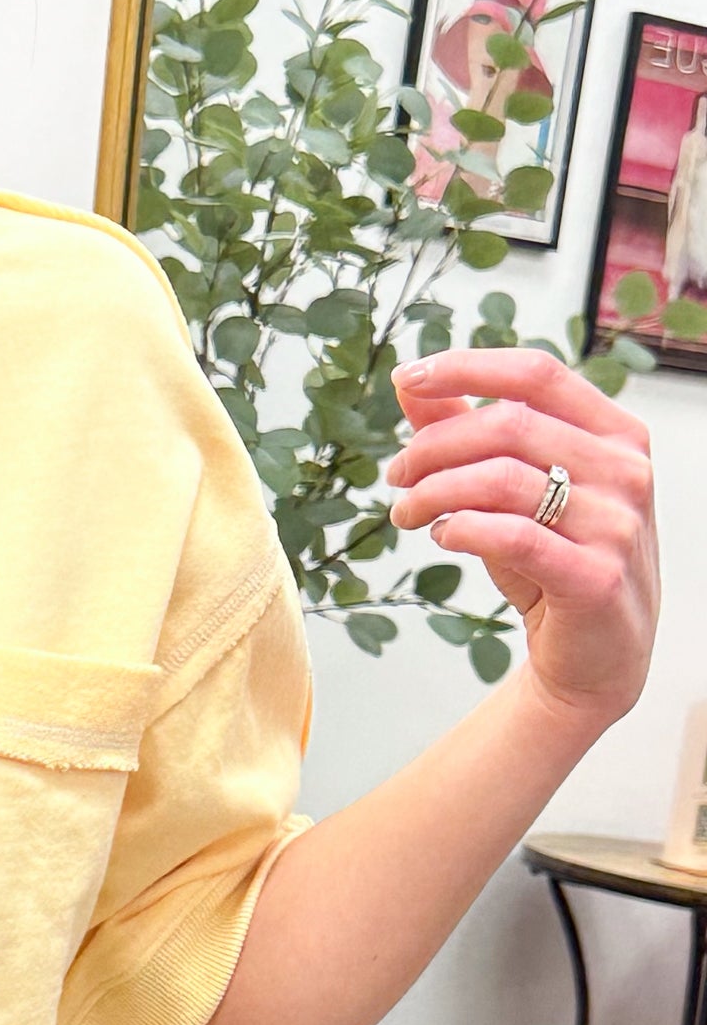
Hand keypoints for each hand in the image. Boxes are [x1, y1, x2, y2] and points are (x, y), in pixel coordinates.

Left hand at [386, 349, 657, 723]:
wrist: (595, 658)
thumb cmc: (554, 564)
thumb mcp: (514, 490)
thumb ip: (467, 432)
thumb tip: (410, 383)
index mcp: (616, 434)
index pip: (537, 374)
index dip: (467, 366)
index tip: (409, 376)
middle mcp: (626, 472)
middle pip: (508, 425)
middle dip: (433, 446)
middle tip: (397, 474)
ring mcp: (617, 525)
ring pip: (501, 479)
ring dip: (433, 492)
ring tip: (407, 513)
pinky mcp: (595, 577)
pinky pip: (512, 536)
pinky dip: (461, 529)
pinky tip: (443, 535)